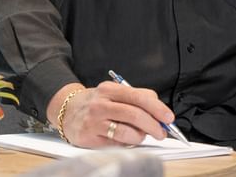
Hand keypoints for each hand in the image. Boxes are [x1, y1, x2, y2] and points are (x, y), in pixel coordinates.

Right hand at [47, 82, 171, 147]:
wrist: (66, 110)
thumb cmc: (96, 103)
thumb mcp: (113, 93)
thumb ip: (136, 98)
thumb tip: (159, 110)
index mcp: (110, 90)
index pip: (139, 97)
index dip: (157, 108)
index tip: (168, 117)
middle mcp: (101, 104)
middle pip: (135, 115)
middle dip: (153, 126)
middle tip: (161, 133)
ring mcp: (94, 121)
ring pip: (127, 133)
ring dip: (140, 137)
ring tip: (140, 136)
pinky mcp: (89, 138)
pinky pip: (116, 145)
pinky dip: (126, 144)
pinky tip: (126, 140)